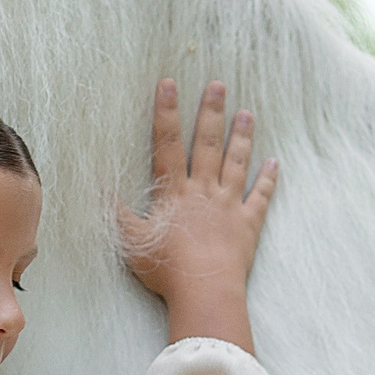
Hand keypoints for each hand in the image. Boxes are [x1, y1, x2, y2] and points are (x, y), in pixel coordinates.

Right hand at [117, 78, 276, 351]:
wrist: (205, 290)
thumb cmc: (166, 268)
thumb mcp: (129, 239)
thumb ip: (115, 211)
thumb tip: (98, 183)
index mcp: (174, 192)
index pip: (168, 143)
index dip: (166, 112)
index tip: (169, 84)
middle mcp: (204, 191)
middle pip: (207, 144)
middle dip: (211, 112)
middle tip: (218, 84)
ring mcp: (229, 206)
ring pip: (236, 163)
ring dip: (241, 136)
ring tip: (247, 112)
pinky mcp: (248, 225)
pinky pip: (261, 197)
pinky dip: (268, 179)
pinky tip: (275, 162)